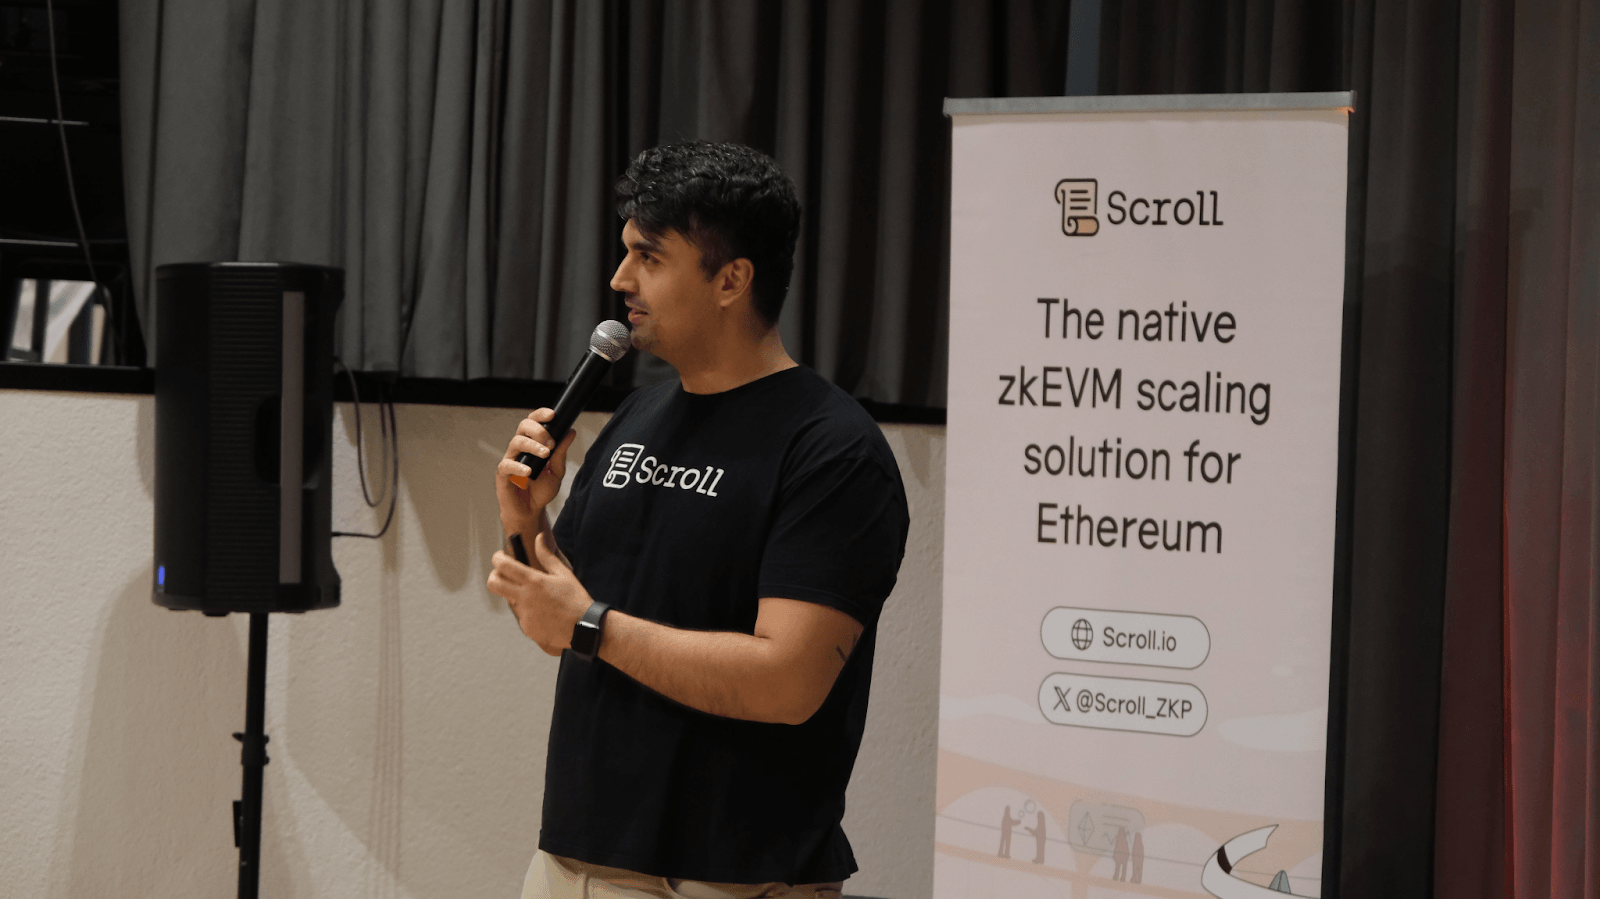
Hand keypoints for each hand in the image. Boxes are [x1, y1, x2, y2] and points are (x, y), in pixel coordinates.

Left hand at [487, 532, 592, 655]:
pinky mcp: (527, 628)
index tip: (500, 556)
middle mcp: (525, 597)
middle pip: (494, 584)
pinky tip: (546, 613)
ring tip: (539, 598)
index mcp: (534, 581)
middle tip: (502, 574)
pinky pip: (522, 616)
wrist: (584, 628)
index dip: (498, 558)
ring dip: (517, 595)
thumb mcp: (564, 574)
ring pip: (510, 600)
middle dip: (494, 576)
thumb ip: (547, 556)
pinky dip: (529, 612)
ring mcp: (524, 614)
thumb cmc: (576, 599)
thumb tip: (539, 538)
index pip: (504, 565)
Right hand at [495, 408, 576, 536]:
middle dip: (538, 430)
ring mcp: (510, 460)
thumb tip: (570, 431)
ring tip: (545, 454)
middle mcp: (519, 448)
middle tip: (551, 442)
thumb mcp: (556, 471)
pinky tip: (529, 471)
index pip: (533, 422)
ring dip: (532, 446)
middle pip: (523, 427)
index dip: (540, 415)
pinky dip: (518, 466)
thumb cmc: (540, 490)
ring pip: (516, 442)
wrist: (531, 511)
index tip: (553, 415)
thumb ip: (561, 453)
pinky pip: (507, 465)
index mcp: (531, 443)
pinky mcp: (503, 475)